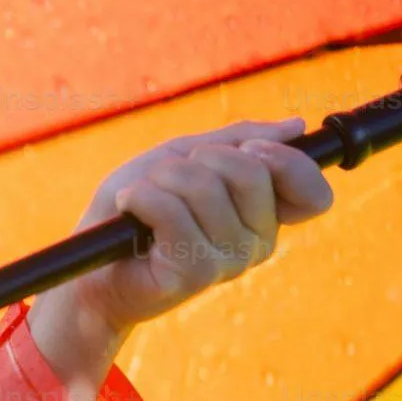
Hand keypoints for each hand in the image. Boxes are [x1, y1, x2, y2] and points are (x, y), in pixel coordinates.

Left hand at [27, 117, 335, 400]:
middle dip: (198, 159)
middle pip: (251, 172)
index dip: (284, 160)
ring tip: (140, 200)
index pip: (314, 193)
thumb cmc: (134, 210)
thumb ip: (237, 142)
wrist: (88, 266)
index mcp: (265, 218)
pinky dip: (140, 197)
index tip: (247, 151)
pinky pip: (171, 211)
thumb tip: (295, 127)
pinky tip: (128, 211)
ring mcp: (228, 263)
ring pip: (205, 186)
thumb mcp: (184, 160)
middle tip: (168, 179)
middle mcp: (257, 244)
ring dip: (159, 180)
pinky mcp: (193, 274)